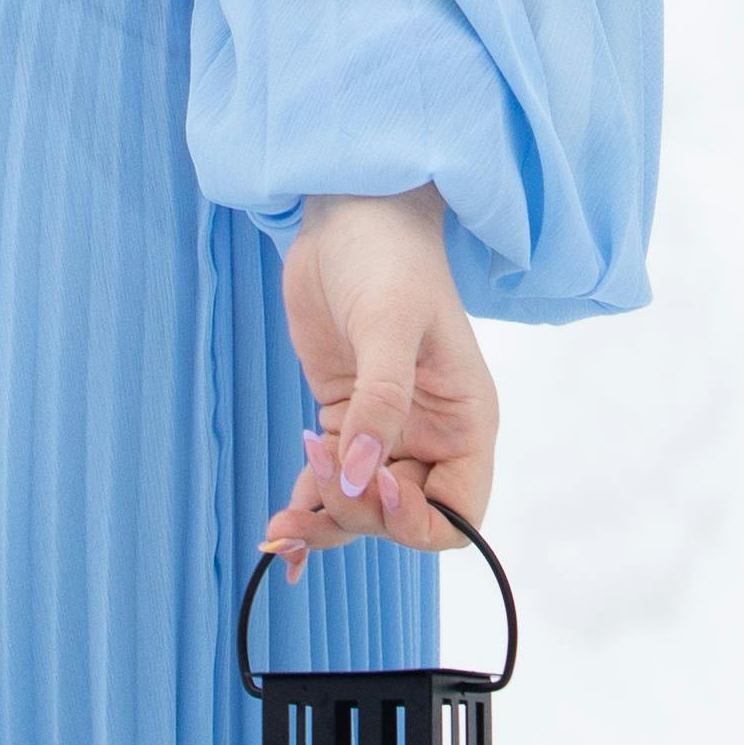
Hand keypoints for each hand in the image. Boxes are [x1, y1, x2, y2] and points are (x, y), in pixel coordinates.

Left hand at [266, 189, 497, 569]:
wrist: (349, 214)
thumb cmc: (389, 257)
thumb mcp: (389, 326)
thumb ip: (380, 403)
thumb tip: (362, 477)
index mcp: (465, 422)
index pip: (457, 514)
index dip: (415, 520)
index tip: (375, 483)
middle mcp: (431, 437)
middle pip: (400, 518)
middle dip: (357, 514)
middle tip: (317, 471)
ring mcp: (386, 431)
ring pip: (361, 507)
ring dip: (324, 523)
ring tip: (278, 530)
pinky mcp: (345, 419)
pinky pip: (332, 481)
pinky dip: (307, 507)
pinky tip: (278, 530)